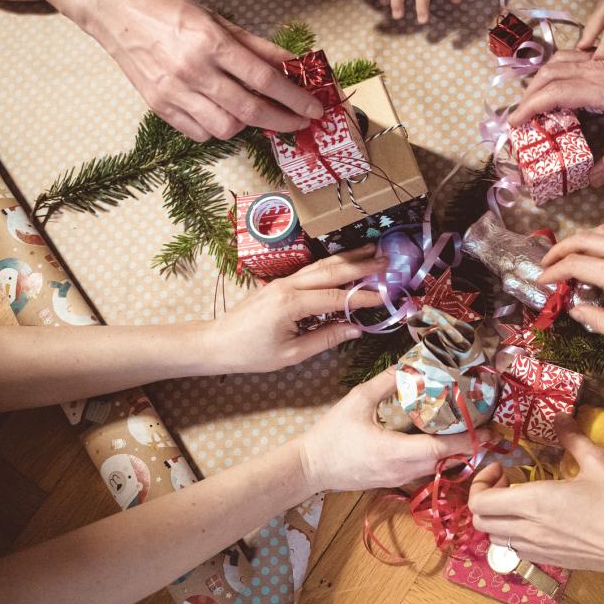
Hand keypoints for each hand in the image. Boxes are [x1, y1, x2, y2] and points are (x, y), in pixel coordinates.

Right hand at [87, 0, 325, 139]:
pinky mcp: (159, 107)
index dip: (295, 97)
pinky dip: (218, 129)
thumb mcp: (218, 20)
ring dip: (248, 125)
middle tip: (300, 121)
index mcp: (211, 43)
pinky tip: (223, 113)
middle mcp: (193, 70)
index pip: (264, 79)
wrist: (117, 11)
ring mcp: (173, 92)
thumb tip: (293, 64)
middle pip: (249, 109)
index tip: (314, 107)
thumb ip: (258, 46)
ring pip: (226, 128)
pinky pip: (200, 133)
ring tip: (254, 112)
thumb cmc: (170, 11)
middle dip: (283, 120)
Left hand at [203, 246, 386, 373]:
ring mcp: (283, 281)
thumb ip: (326, 339)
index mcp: (291, 304)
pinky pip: (311, 270)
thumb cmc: (251, 353)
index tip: (385, 295)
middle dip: (360, 264)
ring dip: (348, 257)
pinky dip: (332, 264)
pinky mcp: (280, 282)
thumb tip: (356, 329)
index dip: (362, 297)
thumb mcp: (291, 354)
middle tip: (386, 260)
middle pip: (331, 271)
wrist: (217, 342)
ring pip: (321, 265)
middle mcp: (288, 286)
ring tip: (371, 249)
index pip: (335, 297)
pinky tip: (345, 260)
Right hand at [300, 368, 491, 490]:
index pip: (441, 449)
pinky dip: (438, 459)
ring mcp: (398, 480)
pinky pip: (424, 472)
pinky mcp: (393, 482)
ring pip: (436, 469)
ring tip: (469, 433)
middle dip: (469, 446)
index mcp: (396, 452)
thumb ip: (384, 383)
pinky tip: (441, 443)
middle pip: (446, 461)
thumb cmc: (331, 434)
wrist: (309, 467)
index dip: (468, 440)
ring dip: (455, 454)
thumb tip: (407, 365)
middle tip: (486, 427)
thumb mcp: (357, 401)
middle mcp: (402, 471)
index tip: (489, 430)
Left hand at [469, 415, 603, 603]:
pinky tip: (538, 520)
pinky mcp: (553, 562)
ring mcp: (540, 550)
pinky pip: (517, 550)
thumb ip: (573, 438)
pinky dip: (514, 535)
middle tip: (508, 482)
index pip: (480, 503)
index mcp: (535, 503)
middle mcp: (529, 530)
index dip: (481, 482)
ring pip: (496, 540)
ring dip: (498, 519)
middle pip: (480, 523)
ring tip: (521, 500)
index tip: (504, 468)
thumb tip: (560, 417)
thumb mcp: (600, 462)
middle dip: (485, 499)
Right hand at [507, 49, 603, 186]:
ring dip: (540, 81)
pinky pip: (573, 58)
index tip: (515, 124)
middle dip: (528, 96)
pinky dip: (556, 71)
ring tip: (532, 105)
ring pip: (558, 62)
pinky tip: (557, 89)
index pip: (555, 92)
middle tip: (519, 121)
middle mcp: (599, 70)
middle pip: (549, 74)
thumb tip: (591, 180)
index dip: (530, 107)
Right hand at [539, 225, 603, 355]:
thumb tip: (575, 310)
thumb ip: (599, 322)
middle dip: (559, 250)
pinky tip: (597, 258)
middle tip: (546, 266)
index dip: (552, 272)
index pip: (574, 264)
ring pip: (601, 231)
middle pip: (583, 239)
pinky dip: (600, 240)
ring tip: (568, 259)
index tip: (541, 282)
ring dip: (579, 242)